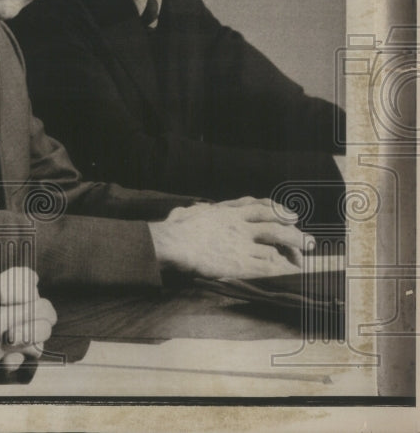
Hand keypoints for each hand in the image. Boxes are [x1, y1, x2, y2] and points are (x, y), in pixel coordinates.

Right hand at [0, 266, 56, 379]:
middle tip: (38, 318)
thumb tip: (1, 288)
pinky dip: (22, 358)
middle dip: (44, 313)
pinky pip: (24, 357)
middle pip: (42, 306)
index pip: (27, 277)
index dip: (29, 284)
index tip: (22, 292)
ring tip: (26, 339)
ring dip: (38, 336)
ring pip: (40, 332)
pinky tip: (11, 357)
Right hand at [148, 197, 314, 279]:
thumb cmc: (176, 229)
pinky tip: (292, 274)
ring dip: (294, 251)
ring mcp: (242, 245)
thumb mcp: (191, 213)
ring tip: (306, 258)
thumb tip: (198, 209)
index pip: (260, 208)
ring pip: (276, 246)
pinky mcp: (240, 263)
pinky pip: (268, 267)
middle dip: (294, 233)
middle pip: (275, 226)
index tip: (291, 215)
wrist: (173, 243)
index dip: (279, 211)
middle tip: (309, 240)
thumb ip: (201, 211)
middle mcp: (239, 226)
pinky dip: (283, 270)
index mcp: (228, 213)